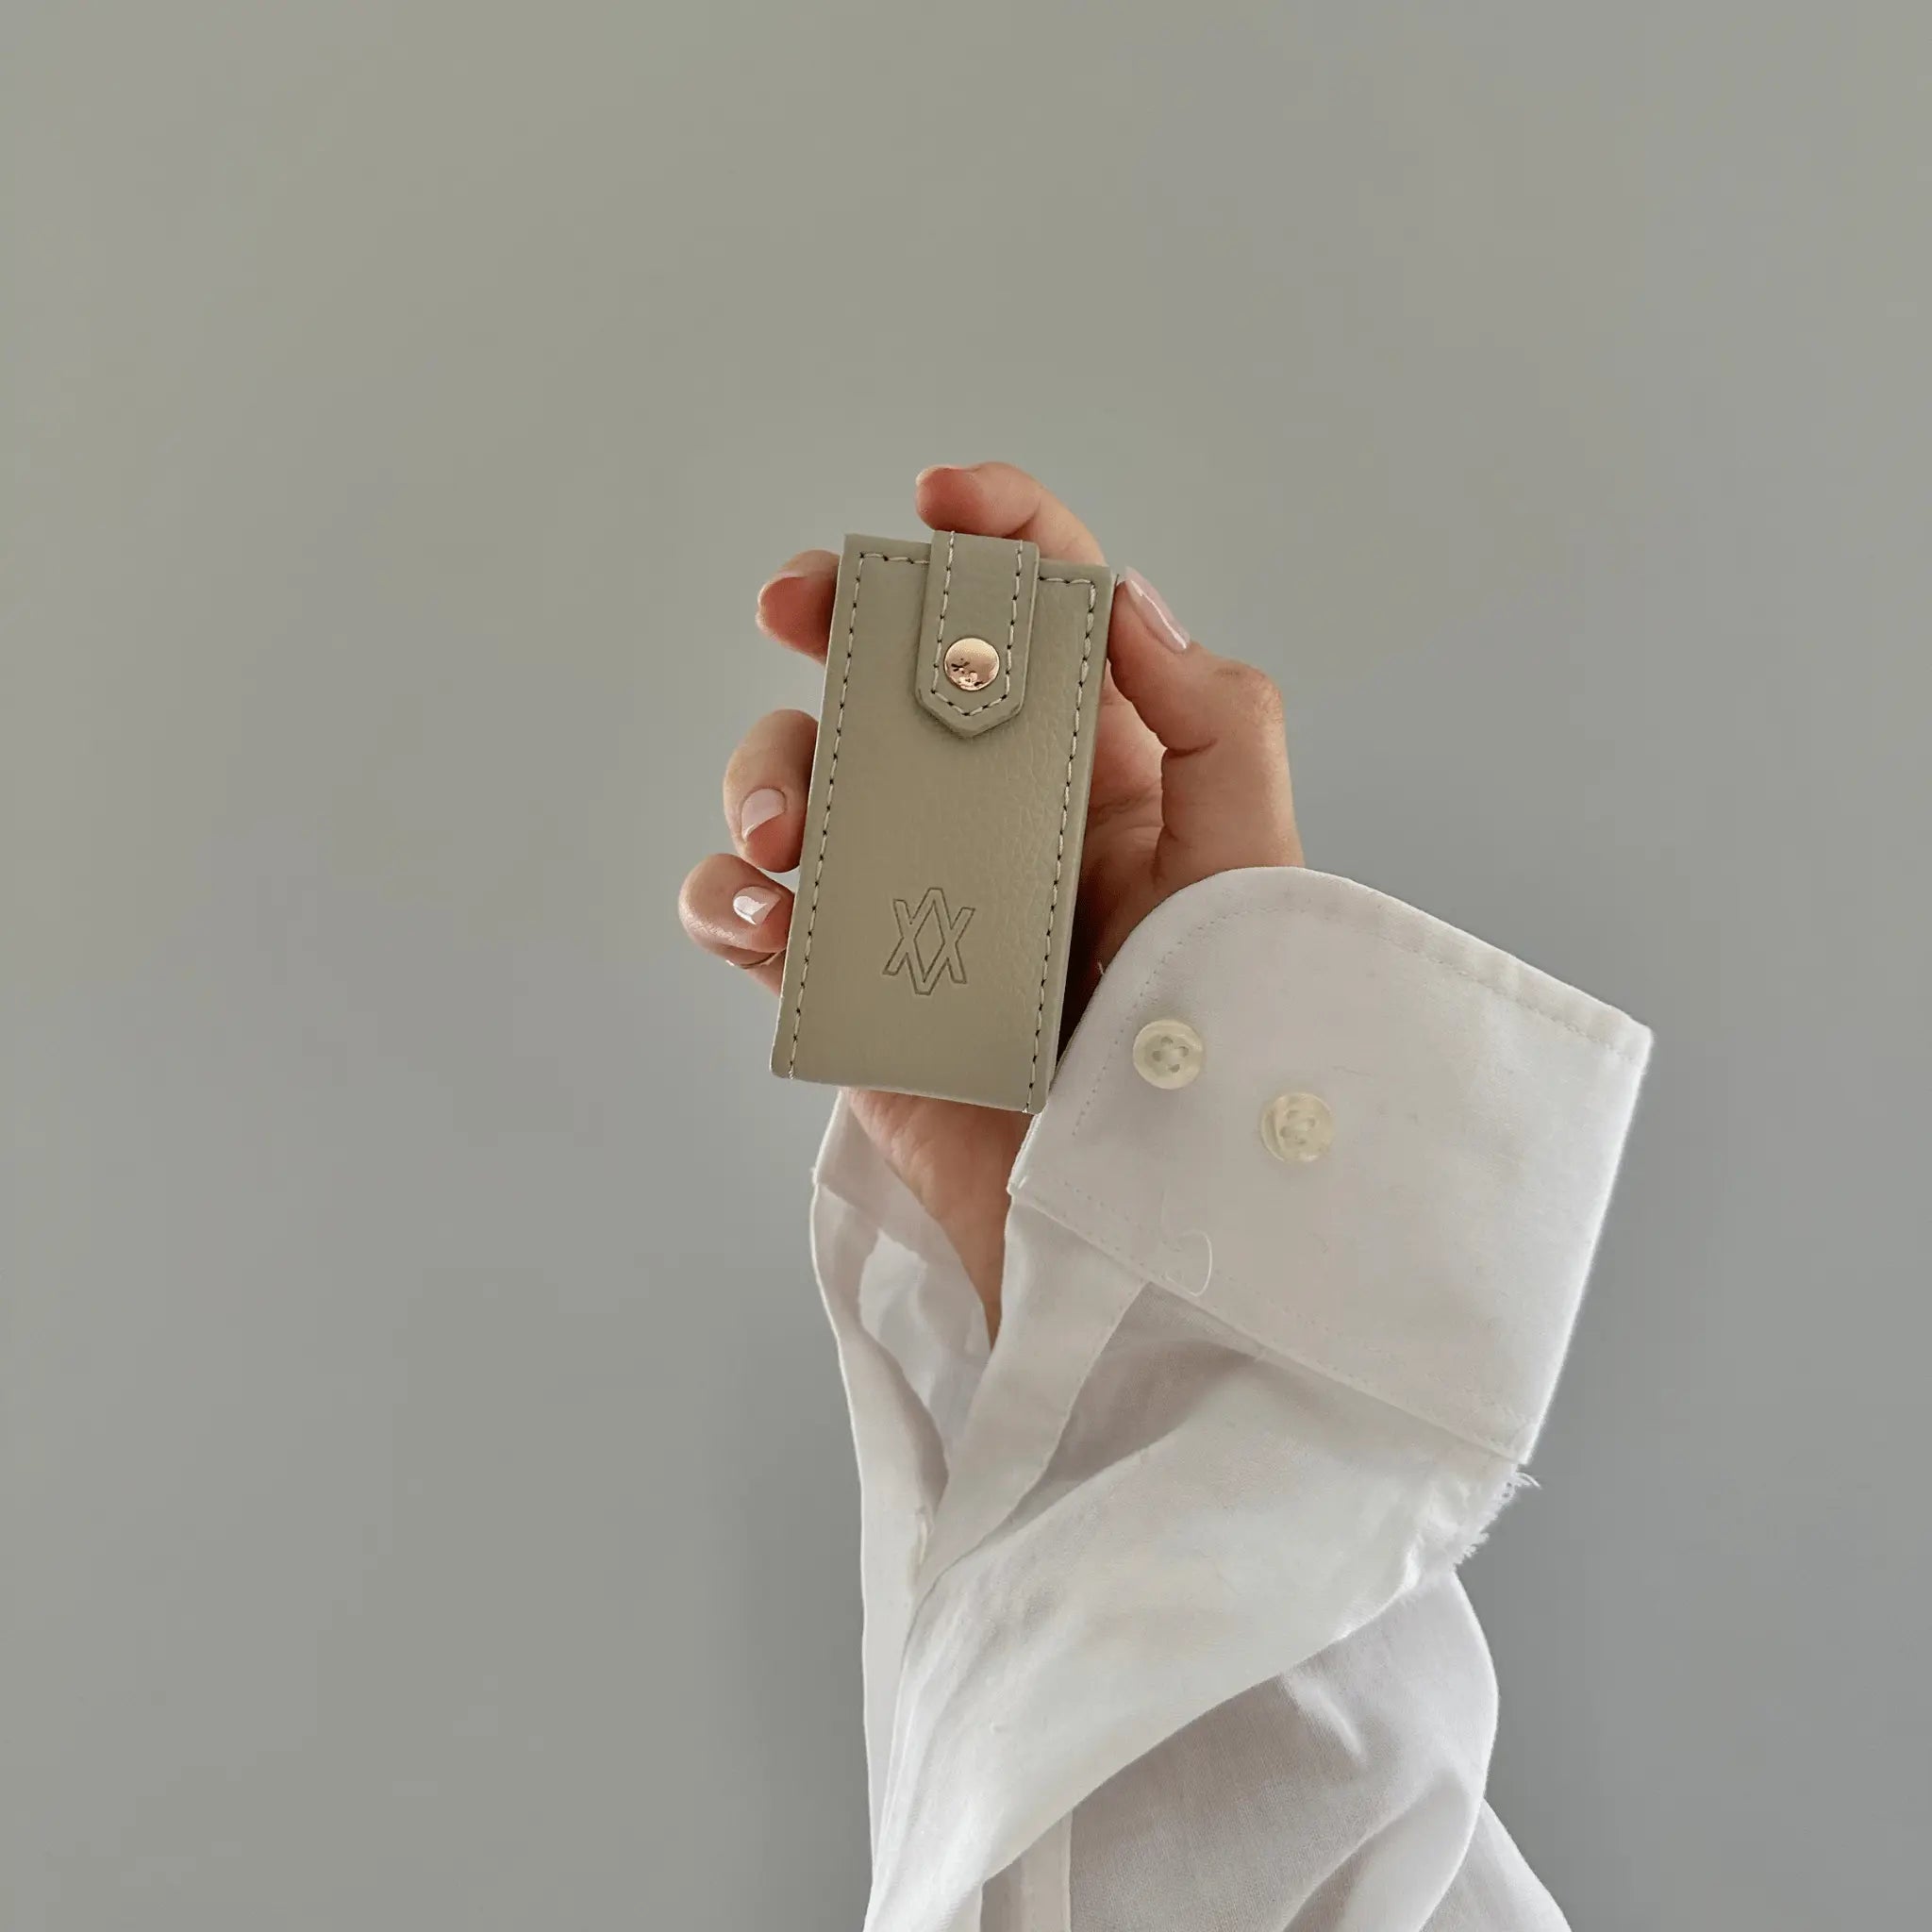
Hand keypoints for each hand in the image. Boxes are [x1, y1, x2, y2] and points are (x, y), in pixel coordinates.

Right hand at [679, 463, 1301, 1335]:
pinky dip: (724, 899)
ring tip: (783, 837)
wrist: (1142, 1229)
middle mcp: (991, 815)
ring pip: (797, 778)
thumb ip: (1216, 724)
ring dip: (763, 772)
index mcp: (1098, 770)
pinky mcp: (846, 982)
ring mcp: (907, 897)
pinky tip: (762, 919)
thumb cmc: (1220, 1055)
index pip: (1044, 613)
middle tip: (802, 604)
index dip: (995, 530)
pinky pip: (746, 915)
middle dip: (837, 615)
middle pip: (888, 670)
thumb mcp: (1255, 873)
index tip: (938, 499)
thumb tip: (1119, 600)